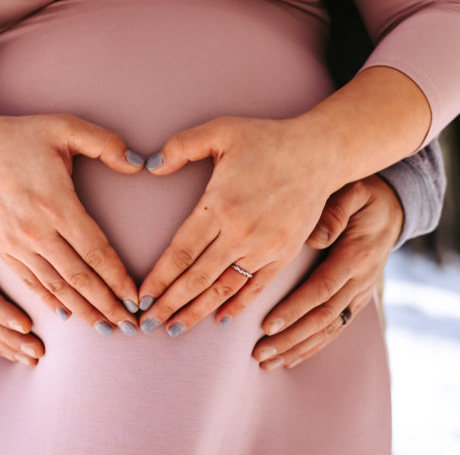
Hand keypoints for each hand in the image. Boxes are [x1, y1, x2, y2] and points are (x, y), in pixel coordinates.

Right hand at [0, 113, 145, 333]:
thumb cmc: (22, 136)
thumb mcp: (66, 126)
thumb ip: (105, 142)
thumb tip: (139, 162)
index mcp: (58, 204)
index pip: (96, 251)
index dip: (118, 279)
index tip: (137, 298)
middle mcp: (37, 230)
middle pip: (79, 278)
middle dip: (107, 305)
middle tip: (130, 327)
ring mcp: (16, 244)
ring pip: (56, 287)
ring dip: (83, 310)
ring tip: (105, 327)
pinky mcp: (2, 249)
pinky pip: (31, 282)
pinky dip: (51, 302)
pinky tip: (68, 315)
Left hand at [136, 115, 338, 335]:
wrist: (319, 152)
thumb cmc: (266, 139)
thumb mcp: (220, 130)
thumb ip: (182, 145)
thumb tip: (151, 166)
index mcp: (220, 205)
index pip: (181, 252)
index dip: (159, 279)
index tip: (140, 297)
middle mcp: (240, 232)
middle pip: (197, 278)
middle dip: (169, 305)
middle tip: (145, 325)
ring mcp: (264, 247)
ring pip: (223, 288)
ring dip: (197, 311)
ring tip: (174, 329)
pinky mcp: (284, 254)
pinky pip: (255, 287)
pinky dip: (236, 306)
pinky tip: (219, 319)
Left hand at [247, 175, 402, 369]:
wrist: (393, 208)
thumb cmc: (365, 196)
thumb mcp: (354, 192)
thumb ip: (335, 211)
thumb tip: (314, 237)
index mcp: (357, 255)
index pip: (323, 288)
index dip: (295, 309)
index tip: (267, 324)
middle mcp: (361, 280)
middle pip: (323, 317)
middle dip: (289, 337)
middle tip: (258, 351)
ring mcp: (360, 293)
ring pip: (328, 329)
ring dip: (297, 348)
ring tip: (266, 362)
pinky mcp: (356, 300)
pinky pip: (335, 328)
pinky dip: (313, 346)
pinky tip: (290, 359)